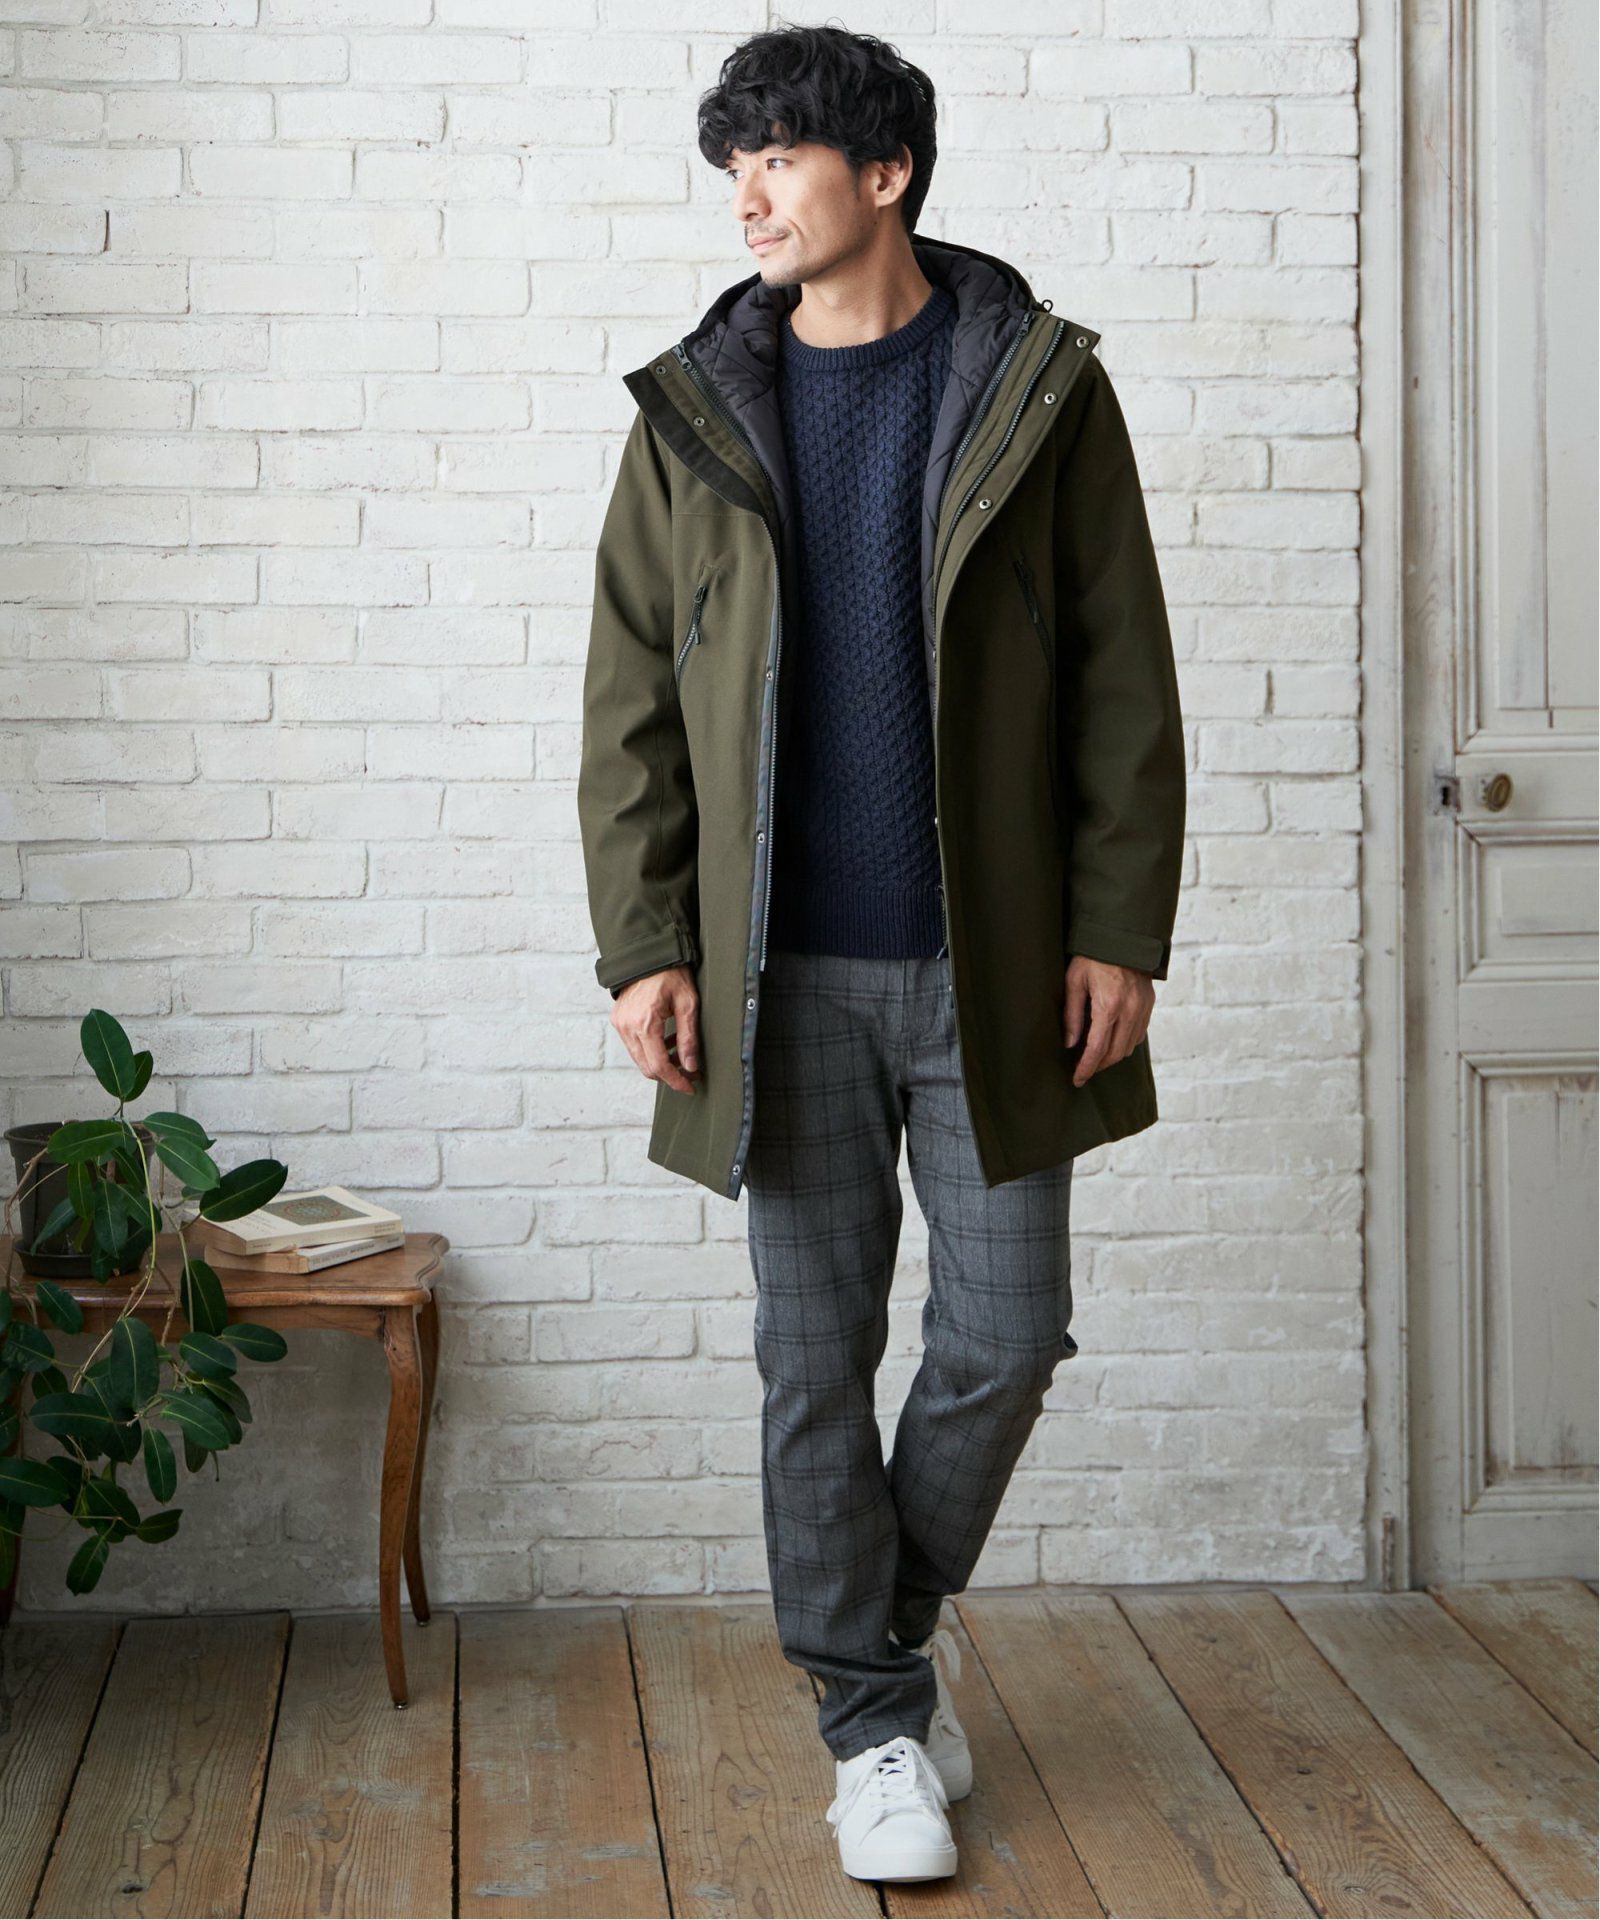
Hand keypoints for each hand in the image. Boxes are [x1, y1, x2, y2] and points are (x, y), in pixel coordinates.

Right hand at [612, 965, 700, 1094]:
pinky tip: (668, 1042)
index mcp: (645, 1023)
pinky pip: (634, 1046)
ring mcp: (620, 1024)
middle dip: (670, 1075)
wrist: (649, 954)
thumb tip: (691, 1067)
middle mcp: (627, 1026)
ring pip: (640, 1059)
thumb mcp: (688, 1003)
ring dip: (660, 1063)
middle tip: (691, 1073)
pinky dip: (651, 1051)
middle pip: (647, 1068)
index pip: (659, 1066)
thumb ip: (688, 1037)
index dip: (676, 1081)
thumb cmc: (671, 974)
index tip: (691, 1087)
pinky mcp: (618, 1021)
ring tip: (682, 1054)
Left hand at [1063, 955, 1154, 1086]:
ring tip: (1096, 1058)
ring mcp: (1143, 1008)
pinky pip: (1139, 1034)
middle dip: (1099, 1066)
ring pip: (1129, 1047)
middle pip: (1116, 1053)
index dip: (1086, 1067)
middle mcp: (1130, 1010)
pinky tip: (1112, 1042)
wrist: (1122, 936)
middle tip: (1084, 1072)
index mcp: (1109, 1005)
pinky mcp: (1149, 1005)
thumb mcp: (1074, 982)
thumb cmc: (1092, 957)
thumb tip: (1070, 1044)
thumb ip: (1072, 1015)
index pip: (1097, 1048)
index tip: (1077, 1079)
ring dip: (1112, 1057)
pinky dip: (1125, 1044)